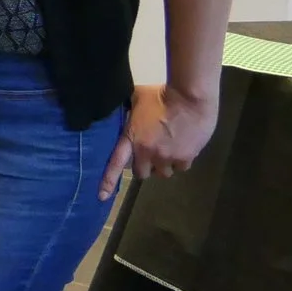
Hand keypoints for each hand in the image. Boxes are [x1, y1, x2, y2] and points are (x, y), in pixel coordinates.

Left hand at [98, 82, 217, 201]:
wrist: (190, 97)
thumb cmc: (161, 94)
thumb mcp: (136, 98)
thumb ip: (129, 110)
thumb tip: (122, 108)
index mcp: (132, 138)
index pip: (116, 163)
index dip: (108, 181)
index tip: (101, 196)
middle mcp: (148, 152)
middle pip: (142, 173)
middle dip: (145, 167)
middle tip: (149, 155)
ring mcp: (167, 157)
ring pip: (163, 173)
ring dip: (164, 165)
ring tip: (168, 149)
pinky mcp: (186, 157)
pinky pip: (181, 167)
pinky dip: (181, 160)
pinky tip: (183, 146)